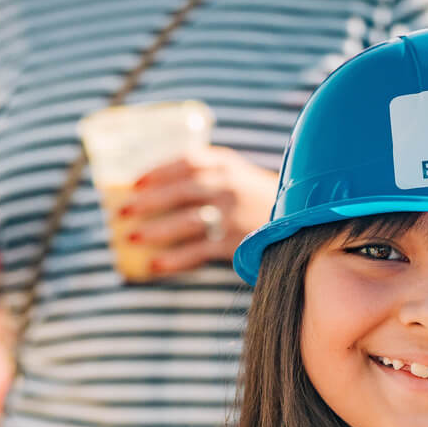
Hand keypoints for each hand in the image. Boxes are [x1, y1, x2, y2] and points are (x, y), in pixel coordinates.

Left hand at [116, 146, 277, 275]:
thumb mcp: (241, 176)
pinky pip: (198, 251)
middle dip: (146, 202)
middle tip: (121, 213)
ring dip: (154, 230)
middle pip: (180, 191)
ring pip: (185, 221)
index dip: (157, 171)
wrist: (306, 223)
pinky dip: (174, 259)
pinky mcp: (238, 242)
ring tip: (130, 238)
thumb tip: (158, 192)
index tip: (134, 183)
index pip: (187, 161)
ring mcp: (234, 214)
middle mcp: (230, 185)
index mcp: (228, 164)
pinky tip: (155, 265)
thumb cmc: (262, 201)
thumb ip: (210, 176)